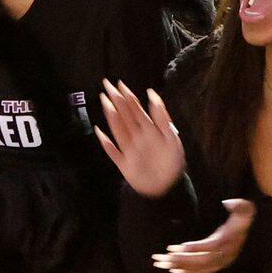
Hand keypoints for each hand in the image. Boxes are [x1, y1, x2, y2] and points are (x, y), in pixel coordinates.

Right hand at [94, 81, 186, 196]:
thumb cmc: (173, 162)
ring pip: (118, 129)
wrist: (168, 188)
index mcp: (149, 130)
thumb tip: (152, 95)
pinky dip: (105, 143)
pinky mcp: (124, 164)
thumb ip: (162, 117)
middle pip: (125, 116)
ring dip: (111, 116)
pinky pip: (112, 151)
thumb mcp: (171, 138)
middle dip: (116, 100)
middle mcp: (137, 137)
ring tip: (104, 102)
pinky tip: (99, 132)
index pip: (136, 109)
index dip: (128, 96)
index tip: (119, 84)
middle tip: (107, 85)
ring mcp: (129, 150)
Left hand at [154, 197, 254, 272]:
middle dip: (185, 259)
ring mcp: (223, 261)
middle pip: (204, 260)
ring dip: (183, 266)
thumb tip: (228, 203)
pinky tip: (174, 269)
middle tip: (167, 256)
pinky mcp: (218, 264)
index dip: (198, 246)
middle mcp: (227, 253)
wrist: (247, 228)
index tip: (183, 246)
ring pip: (201, 267)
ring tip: (166, 263)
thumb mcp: (243, 207)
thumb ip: (238, 205)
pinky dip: (188, 270)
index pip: (213, 246)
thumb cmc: (241, 215)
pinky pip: (202, 270)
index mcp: (231, 239)